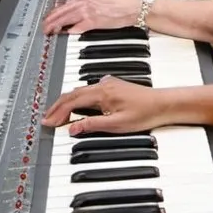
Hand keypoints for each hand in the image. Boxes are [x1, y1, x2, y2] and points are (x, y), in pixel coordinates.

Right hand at [42, 76, 169, 136]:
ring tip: (58, 115)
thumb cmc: (145, 113)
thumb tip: (72, 127)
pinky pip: (90, 91)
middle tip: (48, 119)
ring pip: (81, 92)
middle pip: (74, 94)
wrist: (164, 104)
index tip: (48, 122)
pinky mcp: (114, 87)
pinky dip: (78, 99)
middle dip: (58, 107)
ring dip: (68, 103)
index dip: (58, 112)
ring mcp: (109, 84)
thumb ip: (92, 125)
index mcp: (103, 92)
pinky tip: (77, 107)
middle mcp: (104, 85)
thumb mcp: (116, 124)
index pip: (72, 101)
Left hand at [43, 0, 141, 35]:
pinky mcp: (92, 22)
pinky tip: (64, 33)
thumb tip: (78, 7)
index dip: (57, 10)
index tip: (51, 15)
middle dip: (51, 18)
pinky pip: (76, 27)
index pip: (67, 2)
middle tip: (44, 24)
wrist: (132, 7)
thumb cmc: (121, 2)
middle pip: (62, 10)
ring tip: (48, 30)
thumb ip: (88, 0)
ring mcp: (88, 12)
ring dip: (55, 25)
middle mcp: (85, 1)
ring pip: (66, 19)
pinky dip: (70, 31)